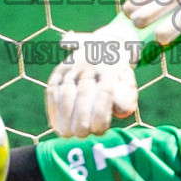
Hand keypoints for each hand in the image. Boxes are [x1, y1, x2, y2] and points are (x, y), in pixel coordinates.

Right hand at [45, 19, 139, 137]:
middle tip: (82, 135)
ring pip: (65, 93)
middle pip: (83, 94)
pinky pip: (53, 91)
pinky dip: (53, 110)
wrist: (104, 44)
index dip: (100, 113)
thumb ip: (127, 96)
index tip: (99, 131)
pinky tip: (56, 126)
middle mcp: (89, 65)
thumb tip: (121, 112)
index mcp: (109, 68)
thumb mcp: (128, 81)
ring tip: (68, 134)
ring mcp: (71, 67)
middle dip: (81, 118)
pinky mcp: (59, 72)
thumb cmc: (118, 74)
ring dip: (65, 117)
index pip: (104, 92)